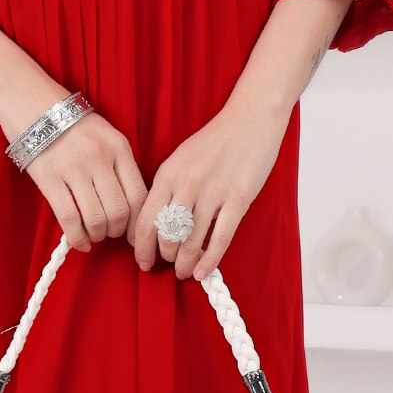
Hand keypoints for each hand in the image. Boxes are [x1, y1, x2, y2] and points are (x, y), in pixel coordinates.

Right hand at [23, 109, 149, 253]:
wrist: (29, 100)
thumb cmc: (69, 121)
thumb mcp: (104, 133)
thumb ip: (118, 164)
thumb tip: (129, 205)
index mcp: (119, 147)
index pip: (139, 195)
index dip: (139, 222)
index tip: (134, 234)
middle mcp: (100, 158)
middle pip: (119, 211)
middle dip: (117, 231)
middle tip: (111, 233)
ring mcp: (74, 168)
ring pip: (96, 218)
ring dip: (98, 235)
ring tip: (94, 235)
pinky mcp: (49, 178)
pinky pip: (69, 218)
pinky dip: (77, 238)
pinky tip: (79, 242)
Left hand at [130, 98, 289, 279]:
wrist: (250, 119)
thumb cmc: (215, 140)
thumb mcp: (180, 158)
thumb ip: (168, 187)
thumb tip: (158, 223)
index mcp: (167, 174)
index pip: (145, 220)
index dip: (141, 247)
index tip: (143, 262)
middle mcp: (186, 185)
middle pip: (166, 234)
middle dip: (165, 256)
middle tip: (169, 265)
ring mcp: (213, 193)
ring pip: (191, 241)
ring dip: (185, 263)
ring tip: (183, 272)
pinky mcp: (238, 199)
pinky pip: (219, 239)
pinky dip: (209, 260)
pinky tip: (202, 272)